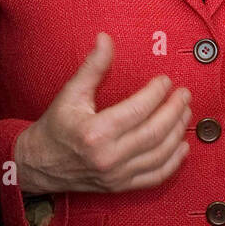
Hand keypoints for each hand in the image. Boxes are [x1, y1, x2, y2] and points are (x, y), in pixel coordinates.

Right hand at [14, 33, 190, 194]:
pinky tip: (182, 145)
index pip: (138, 110)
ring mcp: (116, 175)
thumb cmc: (56, 127)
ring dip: (178, 132)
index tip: (165, 80)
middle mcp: (108, 156)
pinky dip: (173, 162)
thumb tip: (106, 39)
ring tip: (185, 112)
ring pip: (160, 154)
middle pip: (155, 132)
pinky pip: (156, 176)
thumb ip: (92, 67)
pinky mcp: (120, 186)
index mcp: (95, 132)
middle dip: (174, 110)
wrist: (39, 164)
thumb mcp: (71, 93)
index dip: (157, 93)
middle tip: (184, 94)